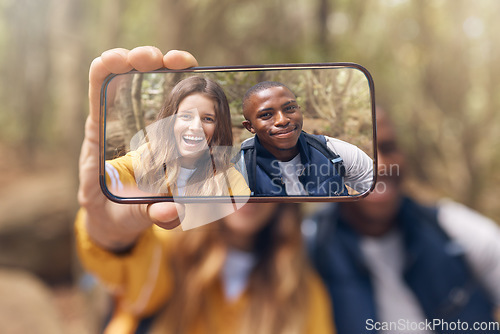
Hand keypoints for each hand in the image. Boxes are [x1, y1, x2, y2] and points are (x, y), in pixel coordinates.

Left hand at [78, 46, 197, 250]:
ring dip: (164, 64)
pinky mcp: (157, 133)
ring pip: (146, 83)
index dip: (108, 69)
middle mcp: (116, 127)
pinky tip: (189, 72)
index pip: (98, 93)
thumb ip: (146, 214)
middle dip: (141, 59)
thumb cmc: (115, 214)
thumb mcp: (127, 217)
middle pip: (122, 77)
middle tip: (164, 59)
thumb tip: (169, 212)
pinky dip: (179, 82)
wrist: (117, 220)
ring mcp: (137, 126)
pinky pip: (168, 100)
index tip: (126, 61)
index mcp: (100, 141)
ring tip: (182, 61)